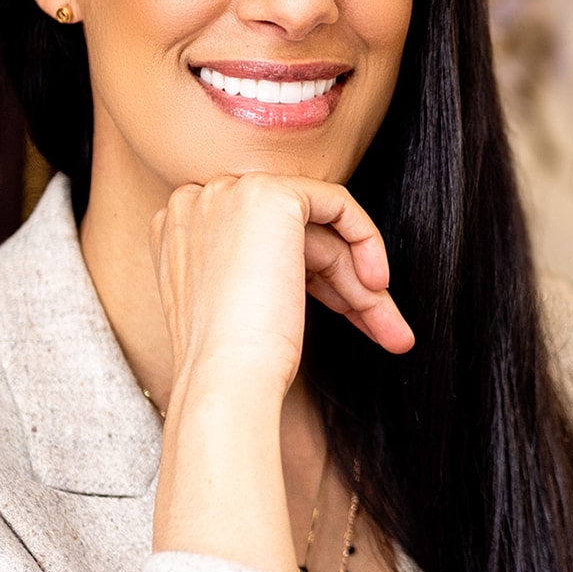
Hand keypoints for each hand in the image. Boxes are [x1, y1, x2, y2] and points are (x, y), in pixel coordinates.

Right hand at [149, 174, 413, 405]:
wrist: (224, 378)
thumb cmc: (228, 365)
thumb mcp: (235, 306)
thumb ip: (256, 271)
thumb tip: (314, 270)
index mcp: (178, 230)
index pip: (258, 241)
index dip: (307, 276)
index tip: (342, 316)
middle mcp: (196, 202)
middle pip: (290, 236)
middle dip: (341, 283)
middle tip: (385, 331)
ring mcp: (228, 193)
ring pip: (316, 228)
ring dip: (358, 281)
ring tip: (394, 332)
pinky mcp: (270, 195)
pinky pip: (336, 203)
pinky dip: (365, 240)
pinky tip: (378, 286)